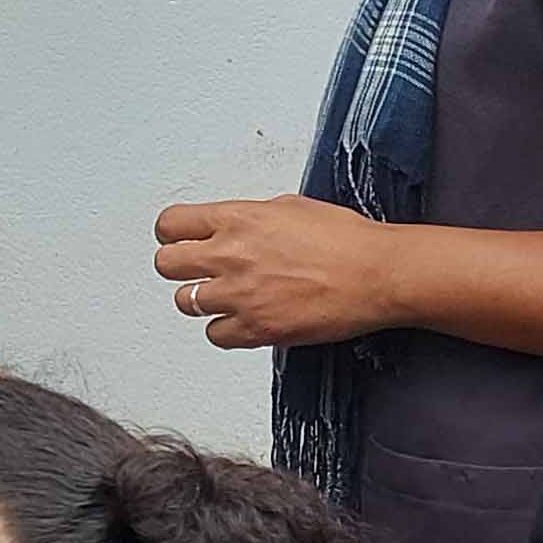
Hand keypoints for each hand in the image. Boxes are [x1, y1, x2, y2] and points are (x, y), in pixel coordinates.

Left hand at [150, 196, 396, 350]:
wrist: (376, 274)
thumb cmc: (346, 239)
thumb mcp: (291, 207)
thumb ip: (251, 218)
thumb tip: (235, 227)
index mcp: (238, 219)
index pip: (171, 224)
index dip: (171, 233)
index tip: (178, 239)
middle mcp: (231, 255)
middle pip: (166, 264)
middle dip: (178, 266)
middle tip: (194, 269)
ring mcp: (241, 295)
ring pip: (186, 302)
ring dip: (202, 299)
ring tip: (225, 296)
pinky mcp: (257, 329)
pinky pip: (214, 335)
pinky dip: (225, 329)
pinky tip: (243, 319)